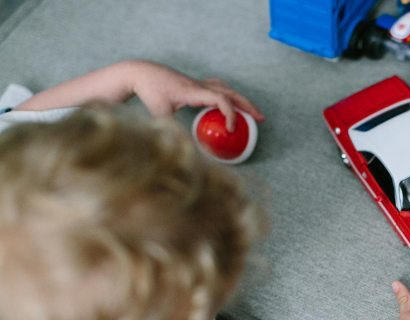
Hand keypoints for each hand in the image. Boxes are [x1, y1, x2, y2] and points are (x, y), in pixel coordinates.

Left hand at [131, 61, 264, 131]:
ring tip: (252, 112)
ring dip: (241, 99)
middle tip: (261, 119)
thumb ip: (171, 131)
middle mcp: (200, 85)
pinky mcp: (196, 84)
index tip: (231, 131)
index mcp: (193, 92)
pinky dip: (230, 96)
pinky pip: (219, 88)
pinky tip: (232, 104)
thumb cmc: (149, 91)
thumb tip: (182, 149)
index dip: (231, 114)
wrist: (141, 72)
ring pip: (227, 89)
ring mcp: (199, 83)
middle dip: (248, 106)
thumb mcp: (158, 114)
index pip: (221, 99)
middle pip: (231, 93)